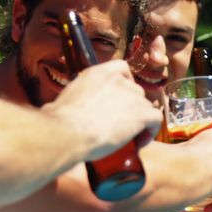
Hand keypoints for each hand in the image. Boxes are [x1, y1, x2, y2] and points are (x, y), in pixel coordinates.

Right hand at [45, 60, 160, 161]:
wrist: (68, 132)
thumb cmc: (59, 122)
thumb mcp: (63, 100)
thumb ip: (68, 100)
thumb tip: (55, 109)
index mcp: (98, 73)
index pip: (122, 68)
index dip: (125, 84)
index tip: (120, 99)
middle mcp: (118, 81)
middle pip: (136, 91)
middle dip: (131, 107)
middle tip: (120, 125)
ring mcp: (132, 96)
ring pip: (146, 106)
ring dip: (140, 121)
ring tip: (128, 138)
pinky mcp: (142, 113)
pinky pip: (156, 119)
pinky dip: (150, 132)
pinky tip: (139, 143)